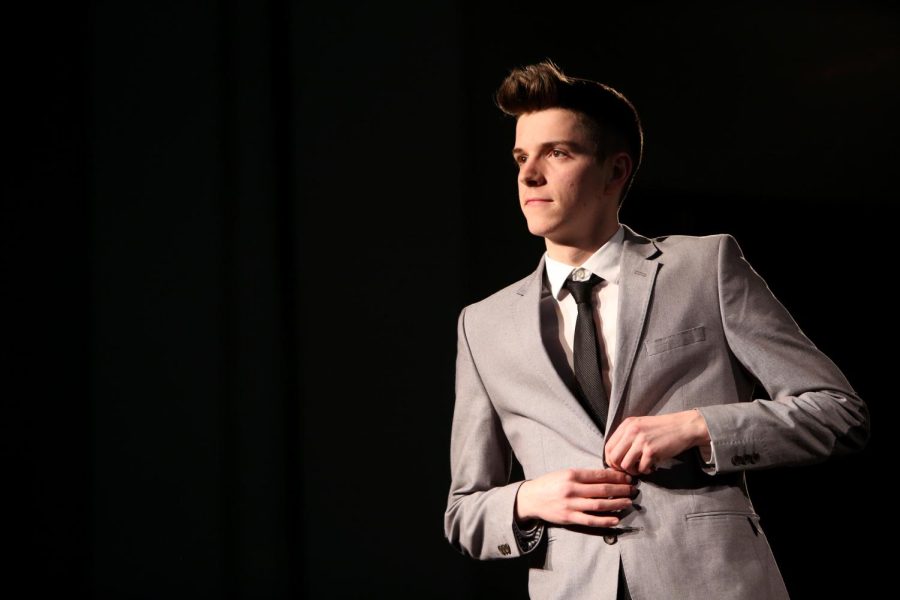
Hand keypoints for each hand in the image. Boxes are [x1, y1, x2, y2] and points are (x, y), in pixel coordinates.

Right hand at [514, 468, 633, 526]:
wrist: (530, 498)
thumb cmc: (549, 484)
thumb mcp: (564, 474)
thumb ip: (583, 476)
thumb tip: (606, 477)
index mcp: (572, 474)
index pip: (599, 475)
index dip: (616, 476)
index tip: (628, 477)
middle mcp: (572, 489)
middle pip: (602, 489)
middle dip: (621, 488)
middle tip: (633, 489)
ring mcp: (571, 504)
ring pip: (599, 504)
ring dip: (617, 503)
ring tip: (628, 502)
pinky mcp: (569, 518)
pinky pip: (590, 520)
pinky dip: (604, 520)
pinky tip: (616, 519)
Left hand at [604, 409, 710, 475]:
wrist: (684, 427)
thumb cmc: (662, 428)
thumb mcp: (641, 426)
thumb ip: (627, 436)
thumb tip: (615, 456)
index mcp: (627, 425)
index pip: (608, 447)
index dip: (611, 460)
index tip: (618, 465)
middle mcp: (631, 431)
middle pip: (613, 458)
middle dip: (620, 468)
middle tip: (630, 469)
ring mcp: (641, 441)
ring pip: (625, 465)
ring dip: (633, 471)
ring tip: (641, 468)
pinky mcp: (651, 451)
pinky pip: (641, 468)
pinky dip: (645, 471)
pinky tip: (651, 467)